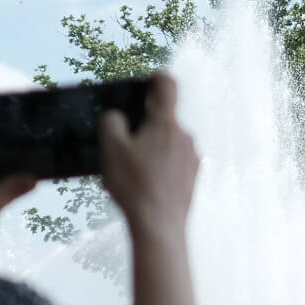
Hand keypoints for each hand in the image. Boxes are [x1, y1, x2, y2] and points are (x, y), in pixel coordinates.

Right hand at [101, 72, 197, 233]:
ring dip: (150, 150)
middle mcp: (185, 137)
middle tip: (122, 145)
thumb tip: (117, 117)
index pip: (167, 85)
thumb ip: (111, 122)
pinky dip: (158, 168)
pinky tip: (143, 186)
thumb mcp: (110, 149)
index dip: (156, 77)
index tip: (147, 80)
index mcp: (166, 124)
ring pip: (167, 144)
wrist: (160, 226)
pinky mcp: (193, 178)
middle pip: (163, 119)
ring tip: (129, 172)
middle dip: (144, 126)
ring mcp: (192, 159)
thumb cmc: (134, 186)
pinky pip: (173, 164)